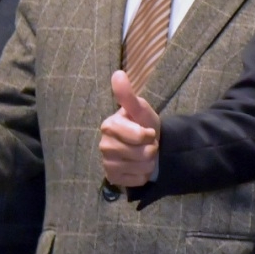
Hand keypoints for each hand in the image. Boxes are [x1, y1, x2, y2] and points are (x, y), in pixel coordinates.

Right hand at [98, 71, 160, 186]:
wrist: (148, 145)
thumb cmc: (143, 124)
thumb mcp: (140, 109)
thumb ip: (128, 96)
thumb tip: (118, 74)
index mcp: (109, 126)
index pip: (138, 136)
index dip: (148, 135)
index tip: (148, 132)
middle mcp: (104, 145)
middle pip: (141, 154)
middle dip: (150, 149)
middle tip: (147, 143)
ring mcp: (107, 163)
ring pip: (141, 167)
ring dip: (149, 161)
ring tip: (145, 154)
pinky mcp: (113, 178)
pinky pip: (137, 180)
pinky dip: (144, 174)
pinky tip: (139, 166)